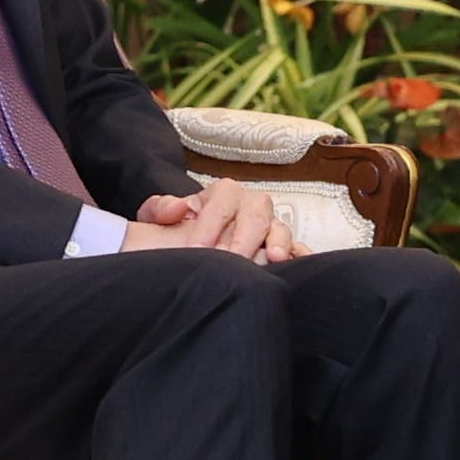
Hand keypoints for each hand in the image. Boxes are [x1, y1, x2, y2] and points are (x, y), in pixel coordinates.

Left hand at [123, 177, 291, 262]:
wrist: (192, 248)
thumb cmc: (178, 231)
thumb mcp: (159, 218)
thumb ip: (160, 208)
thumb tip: (179, 208)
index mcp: (224, 194)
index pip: (221, 203)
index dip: (209, 225)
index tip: (196, 248)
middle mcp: (251, 206)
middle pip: (255, 214)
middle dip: (244, 237)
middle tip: (232, 259)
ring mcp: (270, 226)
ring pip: (280, 228)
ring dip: (278, 241)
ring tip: (272, 258)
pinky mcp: (283, 247)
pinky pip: (297, 248)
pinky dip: (300, 255)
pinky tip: (298, 265)